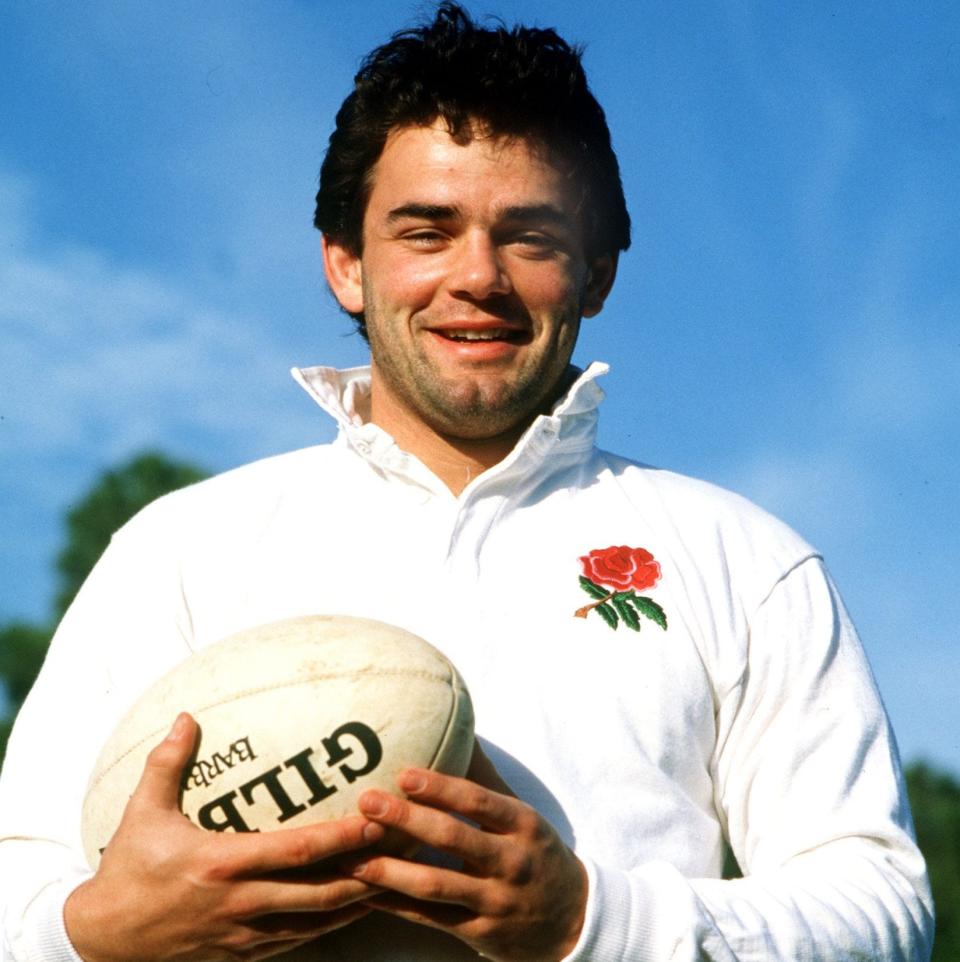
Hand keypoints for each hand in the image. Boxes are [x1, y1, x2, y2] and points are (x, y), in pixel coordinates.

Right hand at [65, 713, 384, 961]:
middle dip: (368, 872)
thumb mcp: (142, 812)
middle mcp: (242, 901)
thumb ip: (167, 763)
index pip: (295, 852)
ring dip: (359, 900)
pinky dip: (332, 923)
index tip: (374, 821)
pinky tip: (356, 905)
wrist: (103, 941)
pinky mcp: (245, 952)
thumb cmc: (129, 871)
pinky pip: (300, 939)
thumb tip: (186, 716)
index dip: (339, 839)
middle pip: (321, 893)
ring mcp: (246, 932)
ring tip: (397, 877)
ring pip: (318, 922)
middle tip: (406, 848)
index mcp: (223, 863)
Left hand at [348, 743, 586, 961]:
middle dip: (405, 819)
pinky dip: (397, 906)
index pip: (478, 801)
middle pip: (453, 838)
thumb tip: (458, 732)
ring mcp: (495, 901)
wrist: (574, 921)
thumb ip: (487, 781)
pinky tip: (366, 893)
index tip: (404, 773)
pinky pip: (431, 918)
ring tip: (353, 855)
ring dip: (390, 870)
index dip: (441, 787)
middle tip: (366, 802)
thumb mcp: (524, 816)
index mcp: (523, 825)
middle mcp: (511, 862)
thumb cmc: (537, 854)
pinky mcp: (480, 934)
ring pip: (436, 884)